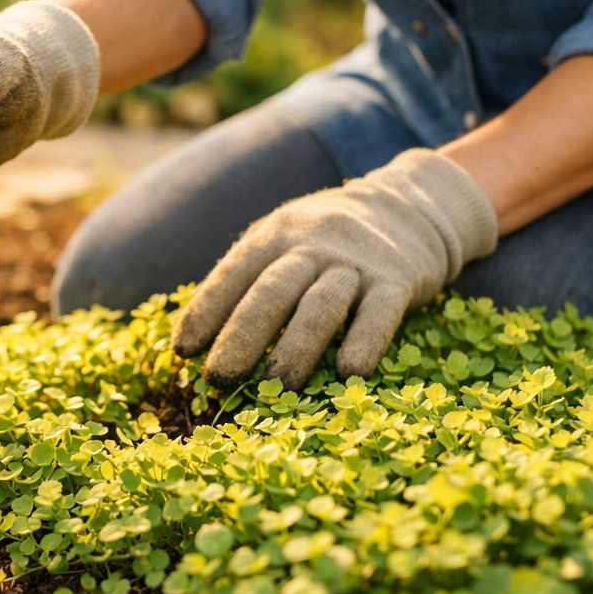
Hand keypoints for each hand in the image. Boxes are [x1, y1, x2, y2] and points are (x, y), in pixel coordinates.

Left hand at [172, 149, 497, 389]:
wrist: (409, 206)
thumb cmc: (327, 240)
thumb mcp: (284, 239)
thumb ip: (248, 276)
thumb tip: (196, 338)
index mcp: (276, 235)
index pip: (235, 272)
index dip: (206, 310)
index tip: (183, 351)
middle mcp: (313, 244)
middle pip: (272, 291)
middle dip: (242, 337)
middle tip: (219, 379)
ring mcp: (356, 263)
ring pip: (321, 304)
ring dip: (297, 347)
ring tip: (277, 387)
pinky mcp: (397, 281)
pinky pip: (379, 313)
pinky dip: (363, 342)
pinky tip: (348, 372)